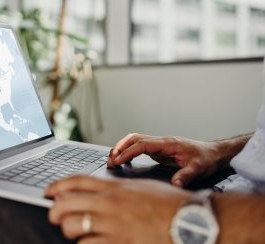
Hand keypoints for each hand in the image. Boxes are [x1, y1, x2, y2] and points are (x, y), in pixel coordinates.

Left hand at [46, 175, 189, 243]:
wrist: (189, 222)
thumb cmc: (168, 204)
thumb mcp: (140, 187)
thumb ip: (117, 188)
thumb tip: (100, 193)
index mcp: (114, 187)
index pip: (75, 181)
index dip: (57, 186)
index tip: (49, 192)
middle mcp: (108, 204)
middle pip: (66, 203)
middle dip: (55, 210)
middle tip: (56, 214)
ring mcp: (111, 225)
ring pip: (71, 226)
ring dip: (70, 229)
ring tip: (76, 231)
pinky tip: (90, 243)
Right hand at [107, 133, 223, 186]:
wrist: (213, 153)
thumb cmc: (206, 158)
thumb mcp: (199, 168)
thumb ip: (186, 175)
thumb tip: (175, 184)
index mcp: (168, 144)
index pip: (142, 144)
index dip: (128, 152)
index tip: (118, 160)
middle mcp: (161, 142)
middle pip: (134, 138)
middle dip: (120, 147)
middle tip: (110, 160)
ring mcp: (159, 146)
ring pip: (135, 141)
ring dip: (122, 147)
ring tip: (112, 159)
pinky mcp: (159, 151)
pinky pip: (139, 148)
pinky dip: (129, 151)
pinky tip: (124, 159)